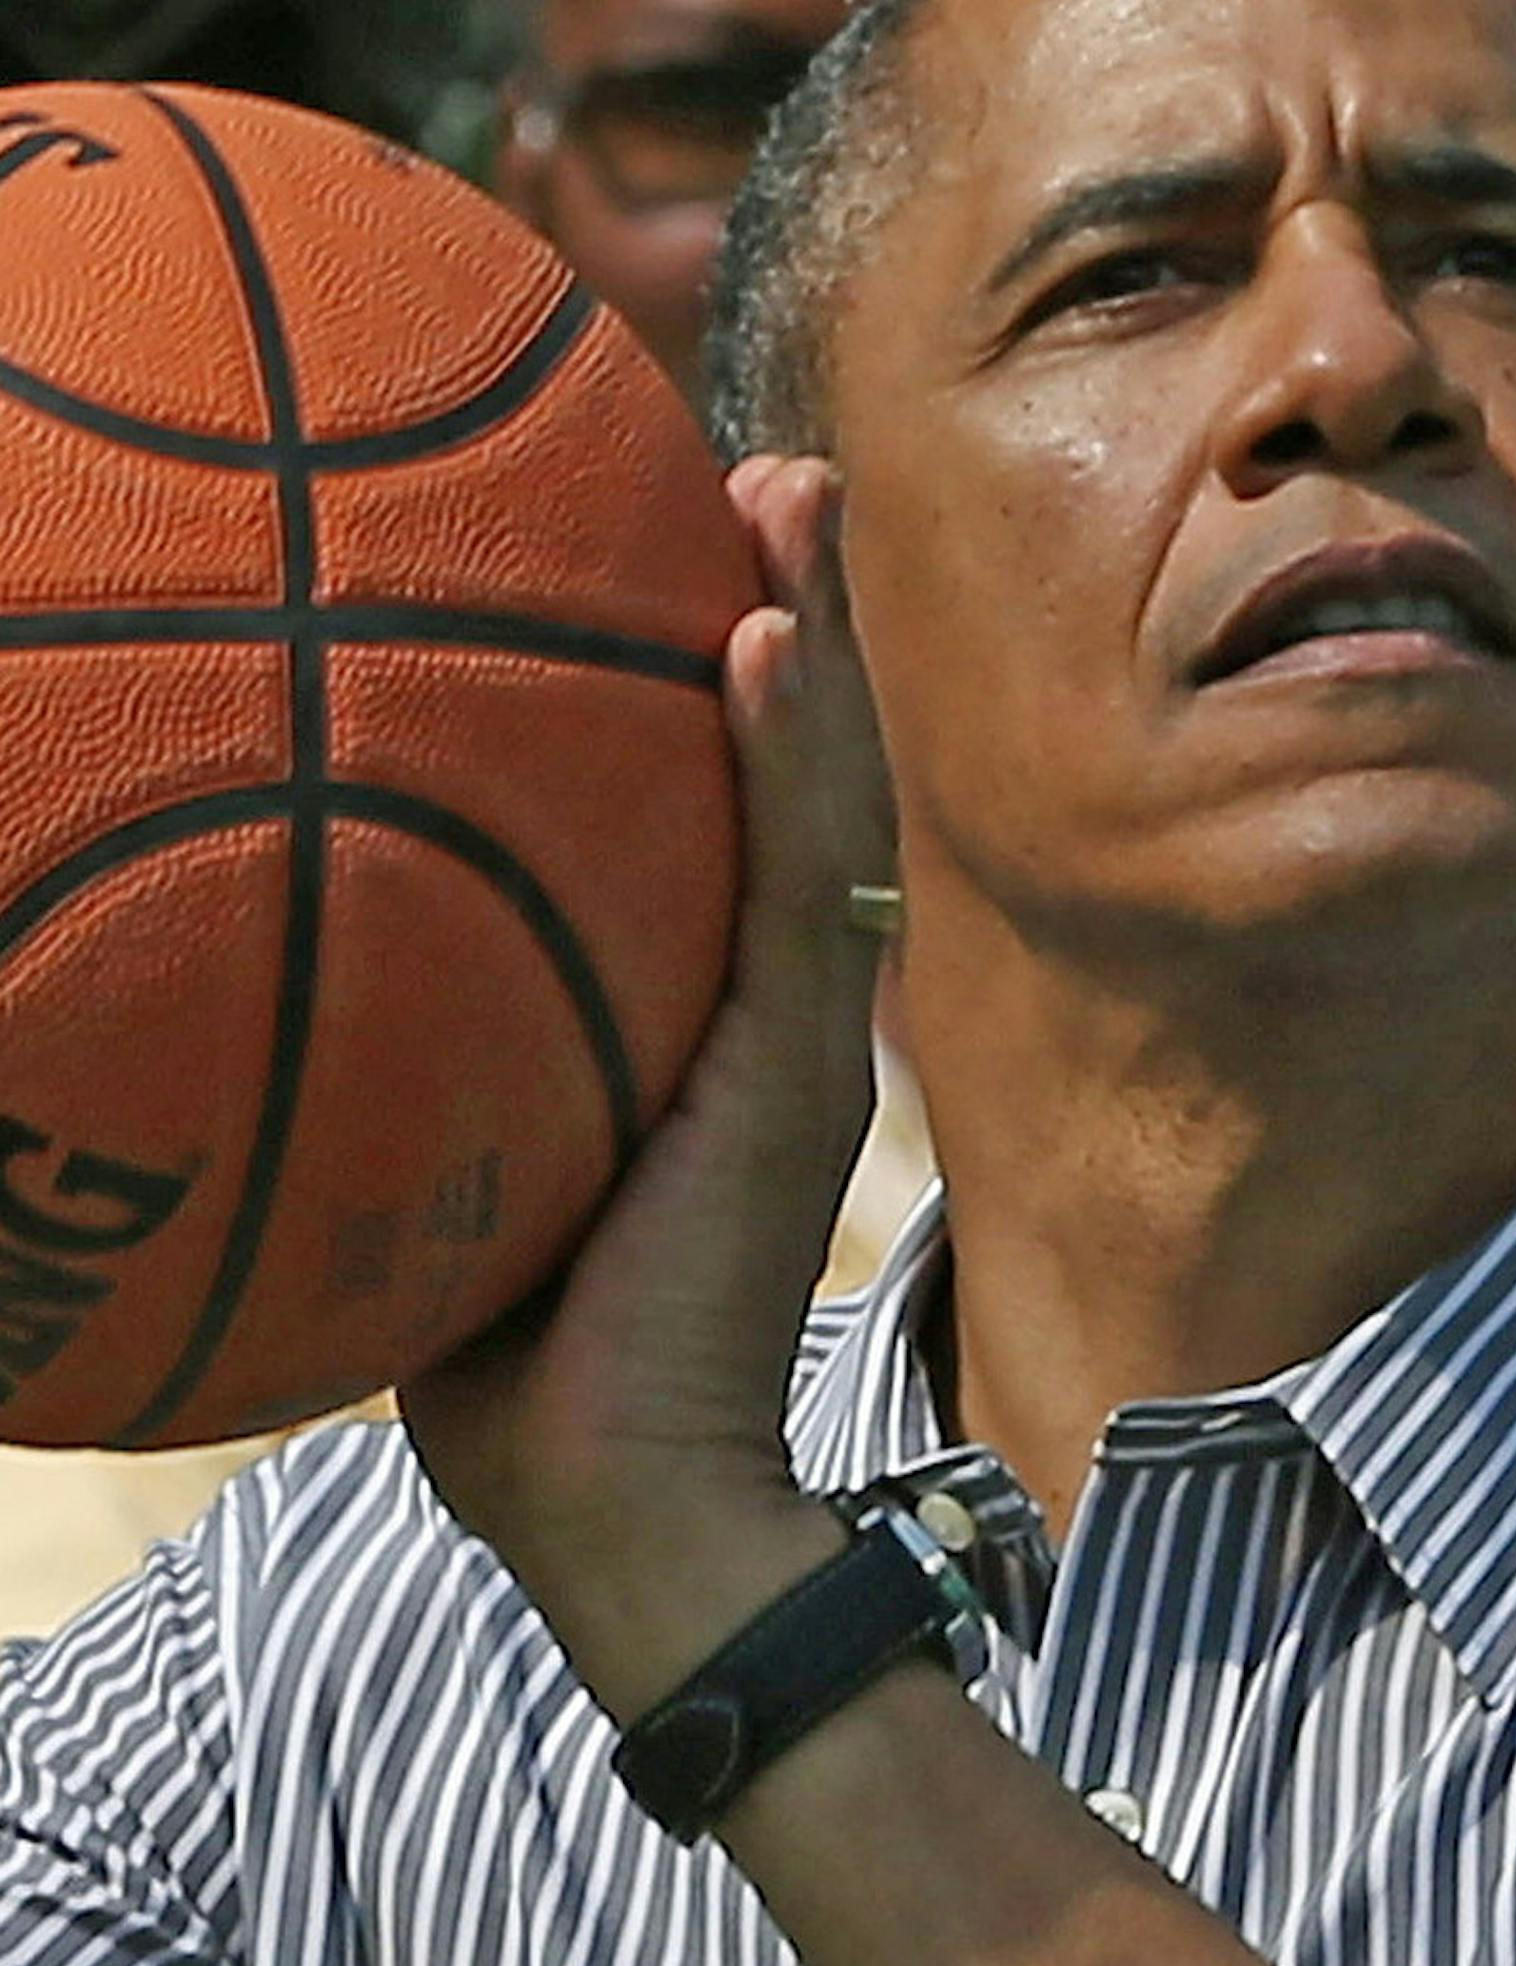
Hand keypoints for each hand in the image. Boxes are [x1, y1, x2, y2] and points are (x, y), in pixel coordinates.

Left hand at [404, 456, 890, 1721]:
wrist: (615, 1497)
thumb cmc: (507, 1355)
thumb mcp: (441, 1166)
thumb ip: (401, 1052)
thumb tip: (244, 954)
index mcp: (690, 1005)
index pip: (713, 806)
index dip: (708, 670)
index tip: (658, 542)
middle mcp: (759, 995)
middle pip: (791, 766)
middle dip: (786, 607)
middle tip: (758, 467)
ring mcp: (793, 1031)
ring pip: (822, 799)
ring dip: (816, 639)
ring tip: (788, 495)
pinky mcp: (799, 1076)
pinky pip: (803, 893)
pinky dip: (791, 764)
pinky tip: (764, 645)